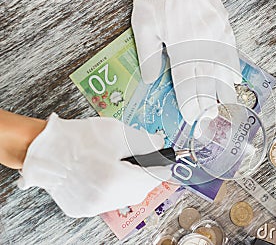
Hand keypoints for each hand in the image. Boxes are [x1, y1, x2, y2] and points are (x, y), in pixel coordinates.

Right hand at [18, 113, 170, 217]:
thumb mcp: (116, 133)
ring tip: (124, 167)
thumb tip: (159, 144)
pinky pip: (107, 201)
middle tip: (145, 162)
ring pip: (124, 199)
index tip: (166, 164)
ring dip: (131, 184)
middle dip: (147, 177)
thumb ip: (143, 142)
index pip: (152, 178)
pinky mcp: (81, 208)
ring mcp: (91, 205)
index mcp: (115, 178)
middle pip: (139, 191)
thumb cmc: (76, 138)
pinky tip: (107, 175)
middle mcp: (104, 197)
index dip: (162, 168)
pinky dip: (113, 190)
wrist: (43, 149)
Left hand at [132, 0, 241, 124]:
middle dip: (211, 105)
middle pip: (208, 83)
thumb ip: (148, 55)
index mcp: (180, 48)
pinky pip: (232, 54)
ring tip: (228, 108)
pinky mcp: (224, 28)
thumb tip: (150, 78)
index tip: (194, 119)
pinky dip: (234, 70)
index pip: (188, 85)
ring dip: (225, 92)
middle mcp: (201, 46)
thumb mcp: (143, 26)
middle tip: (214, 121)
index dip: (191, 105)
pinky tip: (236, 81)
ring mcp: (216, 38)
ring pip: (223, 72)